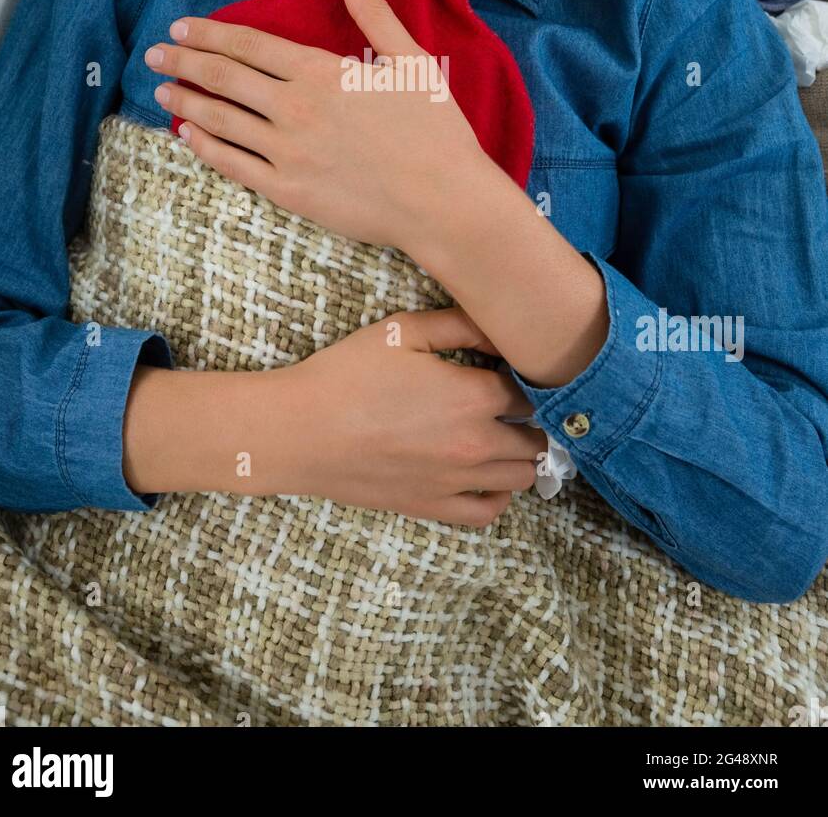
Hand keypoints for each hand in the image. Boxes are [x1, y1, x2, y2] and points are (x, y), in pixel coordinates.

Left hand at [145, 0, 487, 250]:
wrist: (444, 201)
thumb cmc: (434, 129)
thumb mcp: (411, 60)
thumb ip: (373, 13)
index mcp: (322, 72)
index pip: (250, 45)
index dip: (210, 34)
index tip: (181, 26)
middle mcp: (295, 109)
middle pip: (224, 78)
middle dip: (183, 62)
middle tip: (154, 53)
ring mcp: (287, 152)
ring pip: (220, 120)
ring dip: (185, 101)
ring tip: (160, 91)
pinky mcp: (287, 191)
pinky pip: (232, 165)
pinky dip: (204, 146)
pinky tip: (187, 134)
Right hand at [277, 303, 547, 526]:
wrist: (299, 432)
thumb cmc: (346, 375)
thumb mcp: (402, 331)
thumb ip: (459, 324)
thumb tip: (499, 326)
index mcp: (473, 396)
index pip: (530, 389)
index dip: (527, 376)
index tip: (515, 368)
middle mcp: (475, 444)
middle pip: (536, 436)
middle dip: (534, 417)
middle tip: (517, 401)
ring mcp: (456, 481)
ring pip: (522, 475)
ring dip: (524, 454)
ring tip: (508, 434)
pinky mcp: (432, 506)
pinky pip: (488, 512)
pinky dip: (500, 495)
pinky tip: (490, 475)